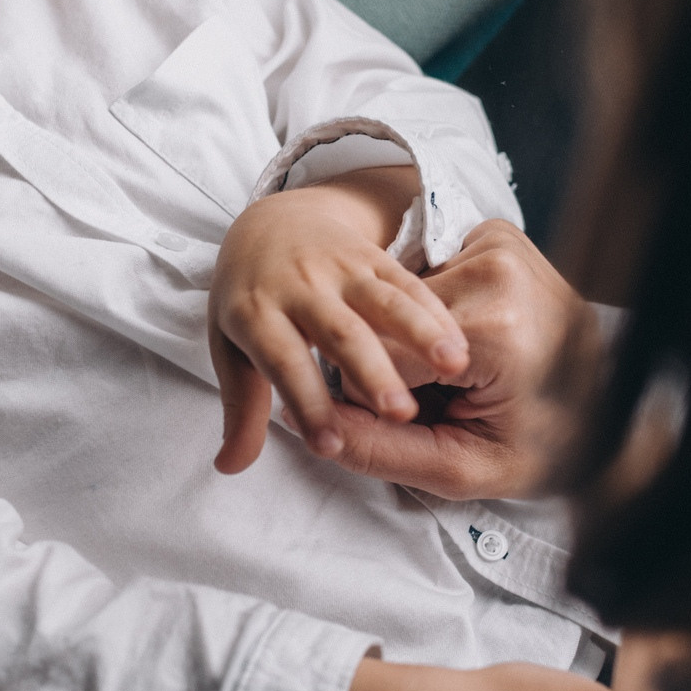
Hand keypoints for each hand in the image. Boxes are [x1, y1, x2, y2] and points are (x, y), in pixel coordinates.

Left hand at [210, 167, 469, 473]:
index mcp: (257, 313)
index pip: (283, 363)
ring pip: (384, 301)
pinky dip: (436, 311)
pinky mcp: (372, 257)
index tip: (330, 446)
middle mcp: (300, 286)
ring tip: (454, 367)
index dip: (306, 404)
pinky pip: (409, 282)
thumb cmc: (250, 299)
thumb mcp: (230, 349)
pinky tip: (461, 343)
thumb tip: (228, 468)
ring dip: (420, 332)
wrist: (273, 222)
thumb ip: (241, 411)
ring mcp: (340, 268)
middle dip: (371, 372)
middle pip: (339, 332)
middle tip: (401, 415)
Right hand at [321, 220, 599, 500]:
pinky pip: (431, 277)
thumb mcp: (467, 469)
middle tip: (447, 400)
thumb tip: (314, 425)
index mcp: (493, 327)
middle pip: (389, 322)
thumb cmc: (547, 446)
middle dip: (399, 369)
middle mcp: (495, 267)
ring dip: (414, 341)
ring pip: (403, 299)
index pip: (380, 359)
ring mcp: (498, 242)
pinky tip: (469, 342)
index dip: (381, 402)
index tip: (417, 422)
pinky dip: (435, 314)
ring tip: (463, 374)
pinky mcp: (496, 234)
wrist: (611, 408)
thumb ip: (385, 451)